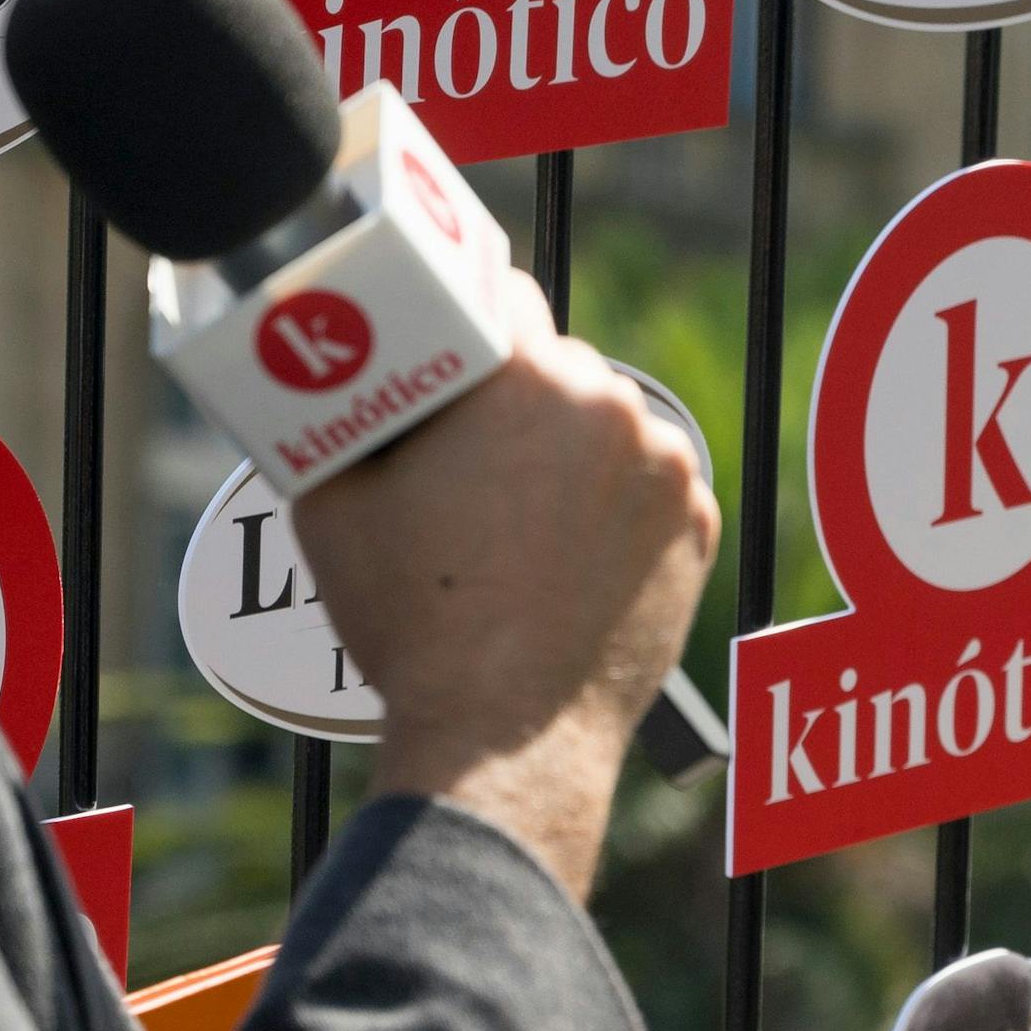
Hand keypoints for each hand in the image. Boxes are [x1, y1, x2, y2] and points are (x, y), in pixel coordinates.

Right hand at [294, 269, 719, 899]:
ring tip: (519, 527)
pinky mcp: (698, 524)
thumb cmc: (412, 620)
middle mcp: (612, 405)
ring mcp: (668, 466)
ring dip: (574, 454)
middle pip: (559, 369)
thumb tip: (338, 382)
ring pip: (610, 429)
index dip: (467, 321)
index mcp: (525, 378)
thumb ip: (345, 417)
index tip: (451, 350)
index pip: (501, 296)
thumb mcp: (331, 503)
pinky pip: (653, 488)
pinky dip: (619, 509)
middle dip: (517, 401)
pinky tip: (568, 558)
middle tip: (470, 462)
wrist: (503, 734)